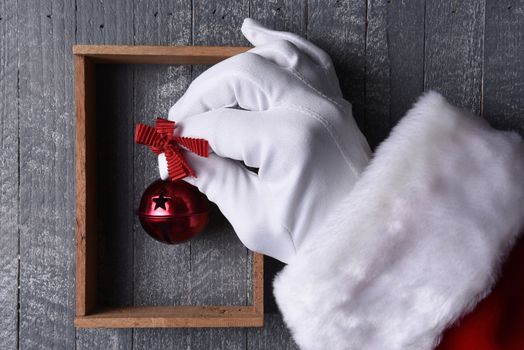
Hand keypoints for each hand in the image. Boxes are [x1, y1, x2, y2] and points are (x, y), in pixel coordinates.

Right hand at [159, 18, 370, 262]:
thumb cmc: (315, 237)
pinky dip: (280, 40)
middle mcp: (310, 110)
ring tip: (206, 87)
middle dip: (201, 95)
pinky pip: (308, 56)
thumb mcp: (253, 217)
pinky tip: (255, 32)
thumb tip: (180, 156)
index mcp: (288, 142)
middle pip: (240, 76)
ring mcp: (327, 101)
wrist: (362, 239)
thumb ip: (213, 180)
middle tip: (182, 119)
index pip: (217, 126)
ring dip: (232, 65)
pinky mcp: (335, 103)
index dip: (185, 138)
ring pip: (273, 54)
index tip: (170, 151)